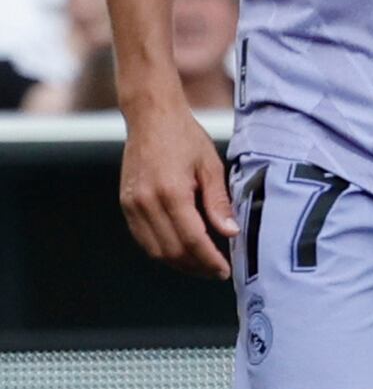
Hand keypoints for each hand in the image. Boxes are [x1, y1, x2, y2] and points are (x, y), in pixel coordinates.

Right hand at [119, 101, 237, 277]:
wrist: (151, 118)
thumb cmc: (185, 138)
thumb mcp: (211, 166)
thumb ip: (219, 203)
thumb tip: (230, 233)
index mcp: (171, 192)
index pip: (192, 240)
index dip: (209, 260)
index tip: (225, 270)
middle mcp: (146, 202)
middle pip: (172, 250)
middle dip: (196, 266)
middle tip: (217, 271)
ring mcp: (132, 204)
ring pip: (155, 250)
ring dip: (179, 263)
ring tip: (201, 265)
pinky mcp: (125, 204)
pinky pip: (143, 238)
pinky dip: (162, 250)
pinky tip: (181, 250)